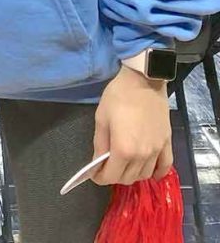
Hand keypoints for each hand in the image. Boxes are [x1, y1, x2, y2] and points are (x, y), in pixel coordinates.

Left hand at [91, 66, 172, 186]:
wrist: (143, 81)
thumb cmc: (118, 96)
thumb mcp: (101, 118)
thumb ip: (99, 144)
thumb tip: (97, 163)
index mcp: (123, 149)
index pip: (111, 176)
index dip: (100, 178)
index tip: (94, 174)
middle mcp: (142, 156)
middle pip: (127, 178)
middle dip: (114, 176)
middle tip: (107, 166)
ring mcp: (157, 151)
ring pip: (144, 175)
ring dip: (132, 174)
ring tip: (124, 164)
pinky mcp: (167, 144)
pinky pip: (164, 167)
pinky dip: (156, 173)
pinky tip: (149, 170)